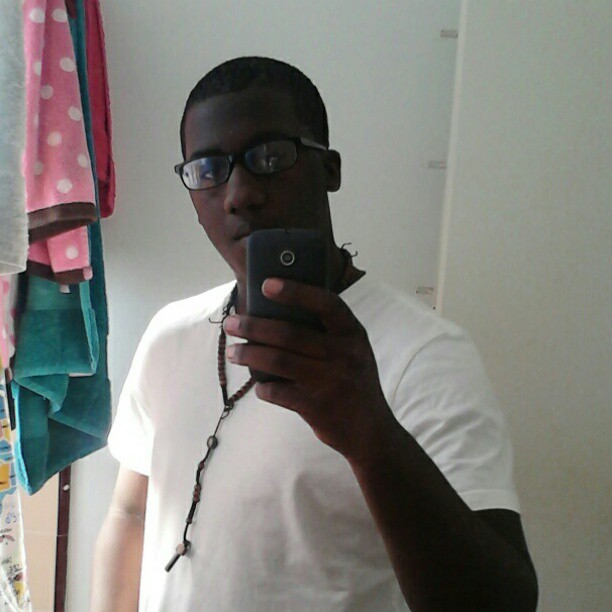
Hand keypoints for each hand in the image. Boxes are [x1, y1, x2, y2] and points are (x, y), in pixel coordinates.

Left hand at [223, 278, 391, 458]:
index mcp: (353, 334)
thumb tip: (278, 313)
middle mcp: (344, 354)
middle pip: (289, 333)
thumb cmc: (354, 382)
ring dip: (249, 355)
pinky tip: (258, 385)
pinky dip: (263, 388)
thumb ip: (328, 334)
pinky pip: (278, 392)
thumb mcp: (353, 352)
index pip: (325, 303)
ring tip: (233, 352)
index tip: (266, 284)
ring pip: (277, 361)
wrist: (372, 431)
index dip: (295, 291)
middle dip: (253, 327)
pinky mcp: (317, 407)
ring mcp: (330, 381)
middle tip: (231, 323)